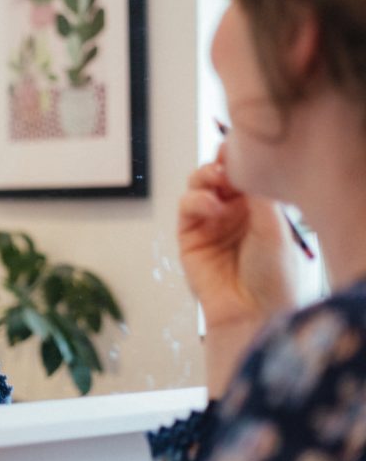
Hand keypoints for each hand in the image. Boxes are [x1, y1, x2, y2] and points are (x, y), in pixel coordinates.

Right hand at [177, 157, 296, 329]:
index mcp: (259, 206)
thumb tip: (242, 161)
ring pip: (198, 184)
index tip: (238, 148)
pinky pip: (186, 206)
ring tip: (216, 181)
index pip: (244, 172)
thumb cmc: (274, 276)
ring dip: (205, 177)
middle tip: (225, 164)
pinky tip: (211, 207)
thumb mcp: (274, 227)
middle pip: (218, 173)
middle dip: (219, 164)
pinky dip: (195, 200)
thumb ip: (257, 192)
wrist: (253, 312)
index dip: (238, 158)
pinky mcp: (189, 234)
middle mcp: (234, 210)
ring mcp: (210, 221)